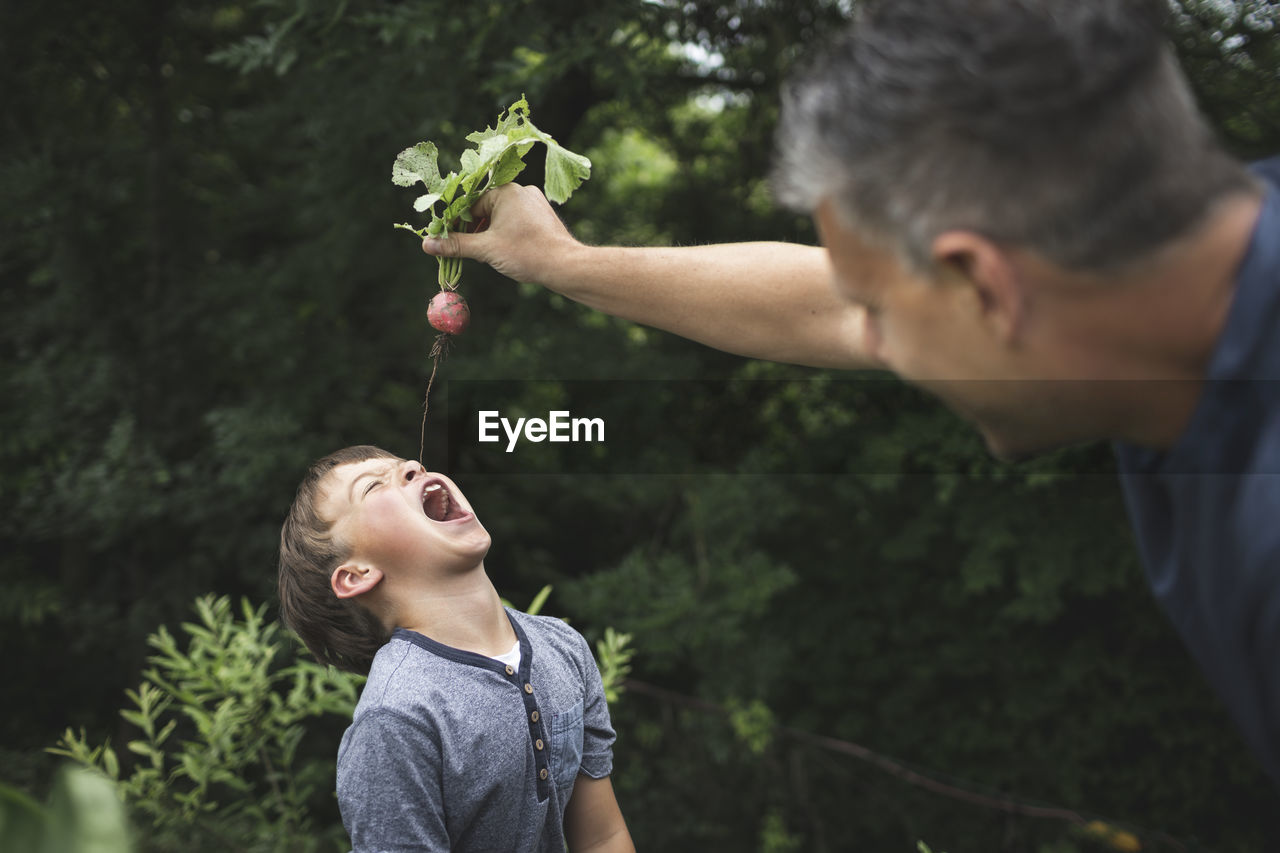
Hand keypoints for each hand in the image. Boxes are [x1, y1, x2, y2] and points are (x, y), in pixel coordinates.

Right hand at [420, 183, 580, 287]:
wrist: (565, 266)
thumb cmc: (527, 253)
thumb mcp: (485, 249)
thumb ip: (455, 245)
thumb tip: (427, 244)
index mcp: (505, 191)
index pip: (470, 204)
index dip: (455, 223)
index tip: (445, 239)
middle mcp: (520, 191)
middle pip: (484, 209)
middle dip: (472, 230)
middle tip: (461, 249)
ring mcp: (533, 202)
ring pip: (499, 216)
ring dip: (487, 233)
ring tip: (483, 253)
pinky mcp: (541, 215)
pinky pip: (515, 220)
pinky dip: (504, 233)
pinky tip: (502, 250)